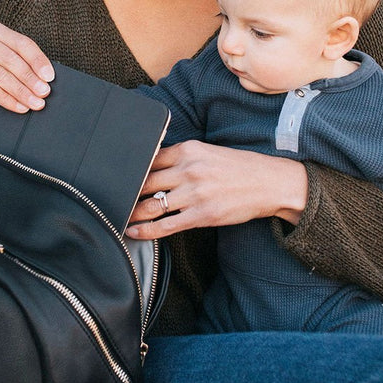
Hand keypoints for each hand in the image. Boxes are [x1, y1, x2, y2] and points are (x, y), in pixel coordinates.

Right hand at [0, 20, 53, 131]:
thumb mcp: (4, 65)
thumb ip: (20, 63)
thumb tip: (46, 76)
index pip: (21, 43)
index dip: (38, 60)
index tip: (50, 76)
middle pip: (11, 58)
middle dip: (31, 78)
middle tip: (45, 92)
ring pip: (1, 74)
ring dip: (22, 91)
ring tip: (36, 103)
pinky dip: (8, 100)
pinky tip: (20, 107)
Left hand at [125, 140, 307, 239]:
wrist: (271, 183)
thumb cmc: (240, 167)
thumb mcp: (208, 152)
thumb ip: (182, 157)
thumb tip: (153, 167)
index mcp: (188, 150)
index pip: (149, 159)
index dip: (131, 171)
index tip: (118, 177)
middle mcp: (188, 170)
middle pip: (145, 182)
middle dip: (127, 192)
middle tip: (111, 199)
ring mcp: (194, 194)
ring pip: (150, 205)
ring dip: (131, 213)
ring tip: (119, 217)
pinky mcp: (202, 215)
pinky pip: (165, 225)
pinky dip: (145, 231)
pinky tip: (133, 232)